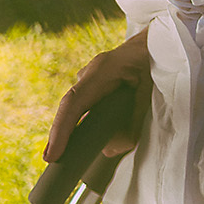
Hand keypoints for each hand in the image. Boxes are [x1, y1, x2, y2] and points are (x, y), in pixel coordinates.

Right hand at [44, 27, 150, 162]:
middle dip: (59, 134)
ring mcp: (88, 76)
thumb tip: (113, 150)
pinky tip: (77, 137)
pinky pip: (80, 104)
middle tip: (51, 160)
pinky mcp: (91, 83)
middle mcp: (90, 73)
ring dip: (71, 128)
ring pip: (74, 106)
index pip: (74, 102)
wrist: (152, 43)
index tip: (52, 154)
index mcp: (102, 71)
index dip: (61, 129)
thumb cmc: (152, 64)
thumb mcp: (148, 93)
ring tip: (64, 151)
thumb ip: (133, 123)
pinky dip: (79, 121)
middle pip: (69, 107)